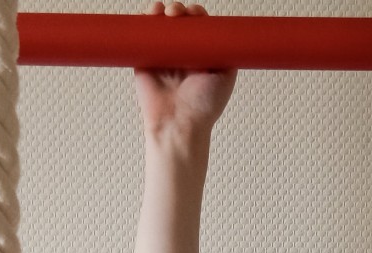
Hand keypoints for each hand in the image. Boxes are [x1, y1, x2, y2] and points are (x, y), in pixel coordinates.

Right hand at [134, 2, 237, 139]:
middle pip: (180, 23)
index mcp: (201, 56)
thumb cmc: (204, 106)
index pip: (199, 28)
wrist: (179, 123)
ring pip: (162, 26)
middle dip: (181, 11)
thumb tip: (225, 31)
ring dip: (165, 12)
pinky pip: (144, 37)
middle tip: (181, 14)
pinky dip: (147, 21)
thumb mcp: (226, 76)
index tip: (197, 14)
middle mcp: (183, 54)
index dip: (198, 16)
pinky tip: (153, 13)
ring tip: (168, 13)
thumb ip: (227, 53)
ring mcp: (164, 56)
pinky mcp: (145, 60)